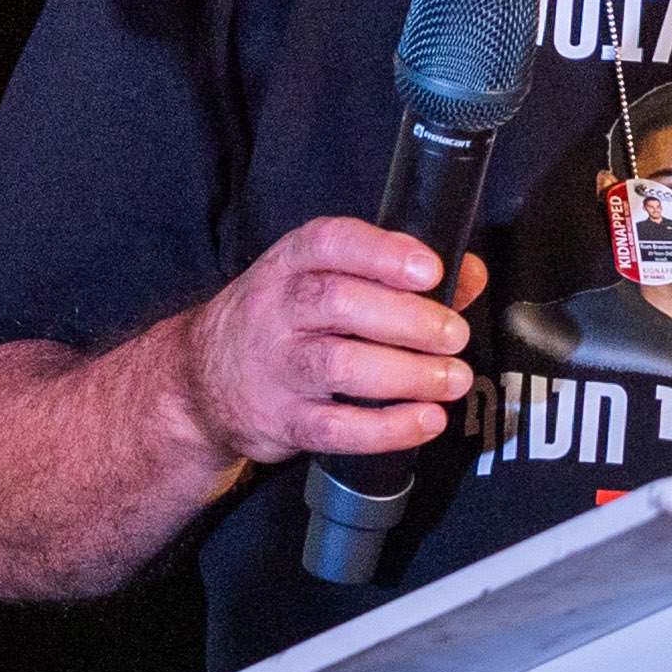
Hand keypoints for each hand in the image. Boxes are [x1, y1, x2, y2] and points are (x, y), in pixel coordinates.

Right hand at [170, 215, 478, 466]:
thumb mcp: (323, 281)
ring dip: (406, 373)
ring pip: (338, 366)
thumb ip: (397, 275)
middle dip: (407, 318)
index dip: (382, 253)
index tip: (430, 269)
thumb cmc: (284, 321)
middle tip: (454, 335)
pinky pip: (334, 428)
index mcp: (290, 263)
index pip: (329, 243)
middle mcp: (276, 310)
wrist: (202, 381)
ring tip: (452, 378)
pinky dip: (387, 428)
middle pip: (337, 303)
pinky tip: (427, 421)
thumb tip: (468, 273)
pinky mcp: (283, 421)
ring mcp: (277, 368)